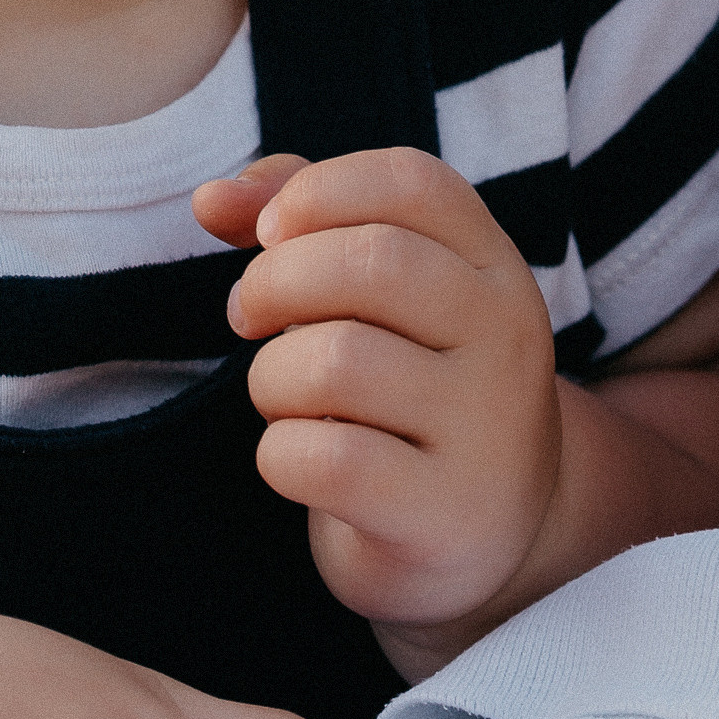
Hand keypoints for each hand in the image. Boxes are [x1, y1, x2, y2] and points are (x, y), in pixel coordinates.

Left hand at [196, 148, 561, 632]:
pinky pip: (326, 459)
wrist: (472, 537)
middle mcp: (508, 339)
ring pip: (336, 361)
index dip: (317, 191)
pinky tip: (298, 460)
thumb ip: (297, 219)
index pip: (412, 182)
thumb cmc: (400, 387)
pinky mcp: (443, 513)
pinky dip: (281, 455)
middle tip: (248, 318)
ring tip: (283, 399)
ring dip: (270, 379)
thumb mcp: (372, 295)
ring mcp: (485, 430)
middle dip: (272, 281)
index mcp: (493, 268)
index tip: (269, 234)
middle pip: (371, 261)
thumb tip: (210, 200)